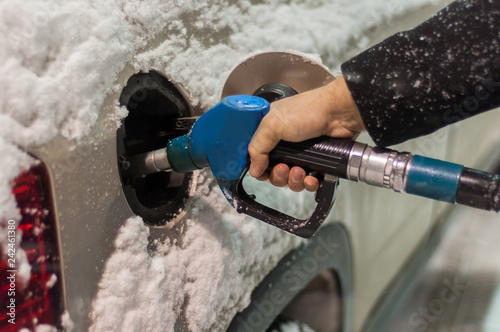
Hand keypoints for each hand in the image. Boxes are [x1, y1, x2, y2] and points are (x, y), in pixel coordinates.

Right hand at [248, 76, 364, 191]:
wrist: (339, 113)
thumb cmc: (308, 110)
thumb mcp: (273, 124)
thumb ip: (257, 147)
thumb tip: (253, 169)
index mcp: (270, 133)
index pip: (257, 157)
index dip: (259, 168)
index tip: (263, 171)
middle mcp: (284, 144)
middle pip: (273, 172)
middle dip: (278, 176)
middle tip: (285, 168)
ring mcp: (301, 154)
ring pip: (291, 180)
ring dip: (294, 181)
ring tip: (300, 171)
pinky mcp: (316, 162)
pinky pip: (308, 182)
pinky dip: (308, 183)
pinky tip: (312, 178)